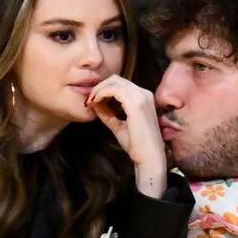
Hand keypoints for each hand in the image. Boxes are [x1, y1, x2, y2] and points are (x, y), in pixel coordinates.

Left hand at [87, 74, 166, 197]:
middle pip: (116, 79)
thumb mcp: (119, 126)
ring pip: (114, 82)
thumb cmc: (137, 145)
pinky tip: (95, 103)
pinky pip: (113, 89)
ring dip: (98, 90)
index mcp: (144, 98)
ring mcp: (141, 97)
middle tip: (88, 100)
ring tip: (90, 102)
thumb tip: (94, 103)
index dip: (103, 89)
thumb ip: (108, 114)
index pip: (120, 84)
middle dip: (99, 87)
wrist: (149, 158)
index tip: (92, 101)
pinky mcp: (136, 103)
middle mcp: (144, 93)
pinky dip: (101, 93)